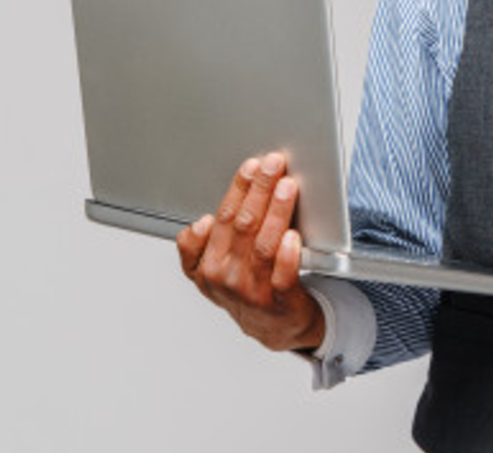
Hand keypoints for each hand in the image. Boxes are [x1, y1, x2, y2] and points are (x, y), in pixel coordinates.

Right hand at [175, 151, 326, 351]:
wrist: (273, 328)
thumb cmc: (245, 288)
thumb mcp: (209, 270)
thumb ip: (200, 245)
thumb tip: (200, 222)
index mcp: (205, 266)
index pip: (221, 218)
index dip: (236, 190)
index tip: (250, 167)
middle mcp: (225, 278)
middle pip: (241, 225)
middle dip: (258, 189)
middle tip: (272, 164)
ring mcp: (251, 291)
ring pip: (263, 244)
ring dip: (275, 211)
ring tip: (286, 187)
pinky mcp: (279, 303)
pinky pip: (282, 276)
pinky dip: (287, 254)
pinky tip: (292, 235)